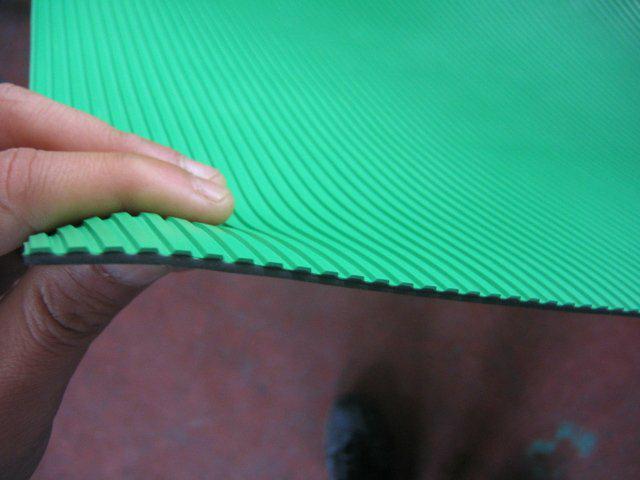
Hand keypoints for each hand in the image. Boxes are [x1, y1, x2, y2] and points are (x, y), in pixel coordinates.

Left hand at [0, 83, 233, 478]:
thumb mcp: (11, 385)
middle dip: (115, 146)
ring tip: (180, 180)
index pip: (21, 180)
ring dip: (105, 148)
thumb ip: (72, 305)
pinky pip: (24, 154)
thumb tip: (164, 241)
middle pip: (15, 124)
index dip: (122, 180)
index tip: (206, 200)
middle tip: (197, 181)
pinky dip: (85, 163)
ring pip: (21, 130)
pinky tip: (134, 186)